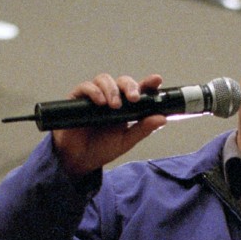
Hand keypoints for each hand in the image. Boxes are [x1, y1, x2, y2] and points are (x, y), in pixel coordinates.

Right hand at [51, 73, 167, 177]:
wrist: (80, 160)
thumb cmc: (102, 148)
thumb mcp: (126, 141)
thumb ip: (143, 129)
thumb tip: (162, 118)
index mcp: (126, 106)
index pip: (138, 90)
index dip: (148, 83)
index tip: (156, 80)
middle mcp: (111, 98)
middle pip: (122, 81)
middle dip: (129, 86)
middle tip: (133, 98)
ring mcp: (95, 96)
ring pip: (104, 79)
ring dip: (112, 90)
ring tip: (114, 106)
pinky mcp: (78, 99)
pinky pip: (85, 87)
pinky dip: (94, 91)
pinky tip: (100, 102)